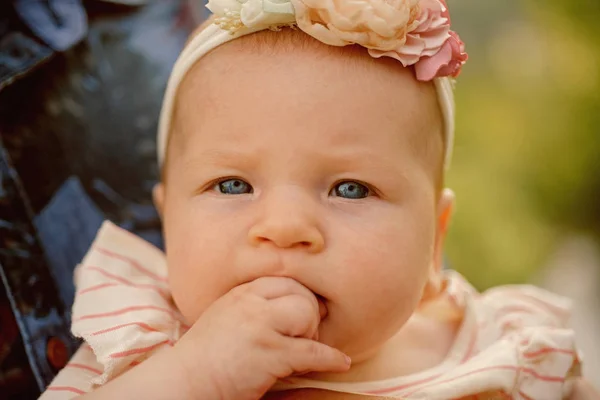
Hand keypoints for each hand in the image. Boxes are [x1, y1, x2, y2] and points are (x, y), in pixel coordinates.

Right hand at [171, 277, 350, 399]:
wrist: (183, 382)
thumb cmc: (205, 356)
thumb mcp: (226, 315)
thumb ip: (254, 305)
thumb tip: (295, 305)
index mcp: (242, 292)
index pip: (286, 281)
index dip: (300, 298)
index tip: (303, 315)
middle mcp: (250, 302)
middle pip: (301, 294)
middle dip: (309, 316)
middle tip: (302, 337)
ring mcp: (260, 326)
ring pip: (306, 315)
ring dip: (311, 335)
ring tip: (300, 351)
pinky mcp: (269, 353)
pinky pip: (311, 351)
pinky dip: (330, 358)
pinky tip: (340, 362)